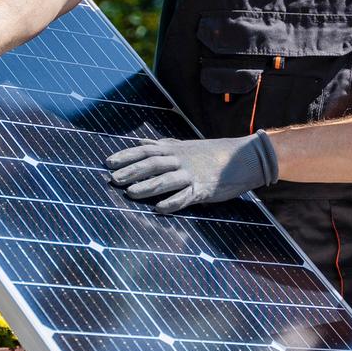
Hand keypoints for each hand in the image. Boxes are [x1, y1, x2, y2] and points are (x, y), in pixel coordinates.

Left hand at [104, 132, 278, 214]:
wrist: (244, 158)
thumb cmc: (211, 154)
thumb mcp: (185, 146)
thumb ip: (162, 146)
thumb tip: (140, 141)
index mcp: (175, 150)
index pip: (146, 150)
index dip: (126, 155)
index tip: (108, 162)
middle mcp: (181, 160)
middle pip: (152, 164)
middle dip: (132, 172)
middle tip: (113, 180)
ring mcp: (192, 175)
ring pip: (166, 180)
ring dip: (147, 187)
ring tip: (131, 193)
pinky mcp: (204, 190)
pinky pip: (186, 197)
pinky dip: (173, 202)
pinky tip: (160, 209)